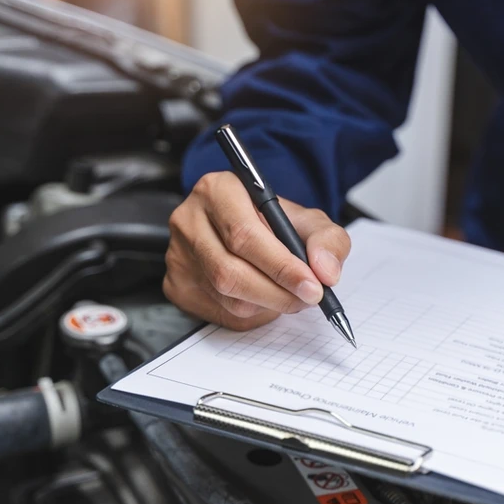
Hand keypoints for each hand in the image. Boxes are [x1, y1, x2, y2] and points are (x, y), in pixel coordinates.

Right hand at [163, 171, 350, 329]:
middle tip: (308, 299)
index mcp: (218, 190)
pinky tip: (264, 298)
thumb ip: (327, 239)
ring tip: (289, 295)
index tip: (313, 286)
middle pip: (230, 271)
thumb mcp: (308, 220)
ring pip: (225, 295)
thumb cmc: (274, 222)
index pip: (244, 235)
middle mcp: (189, 220)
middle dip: (277, 293)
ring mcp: (177, 254)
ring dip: (266, 304)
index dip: (281, 266)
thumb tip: (326, 271)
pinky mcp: (176, 283)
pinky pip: (217, 312)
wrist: (248, 227)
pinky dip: (250, 313)